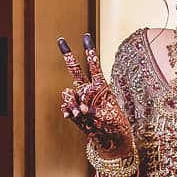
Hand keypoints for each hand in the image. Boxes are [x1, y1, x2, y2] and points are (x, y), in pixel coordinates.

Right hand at [58, 33, 133, 157]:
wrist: (111, 139)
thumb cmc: (115, 125)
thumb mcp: (108, 117)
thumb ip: (93, 112)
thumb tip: (79, 109)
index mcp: (101, 87)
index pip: (94, 66)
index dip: (89, 52)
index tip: (85, 37)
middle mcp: (89, 90)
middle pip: (75, 70)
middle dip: (68, 55)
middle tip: (60, 40)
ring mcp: (80, 100)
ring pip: (69, 93)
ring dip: (71, 101)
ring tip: (78, 114)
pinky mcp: (75, 111)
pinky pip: (66, 107)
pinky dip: (67, 110)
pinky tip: (69, 115)